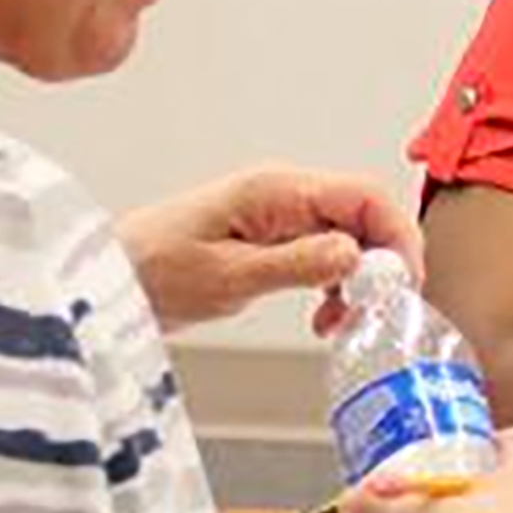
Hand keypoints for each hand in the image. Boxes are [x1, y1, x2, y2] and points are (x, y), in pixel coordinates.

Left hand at [114, 166, 422, 335]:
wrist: (109, 279)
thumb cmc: (152, 270)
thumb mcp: (227, 276)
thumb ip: (295, 264)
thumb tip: (354, 255)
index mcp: (276, 190)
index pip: (364, 197)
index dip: (396, 236)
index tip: (402, 283)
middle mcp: (284, 196)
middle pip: (364, 217)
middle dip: (381, 264)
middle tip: (375, 311)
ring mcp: (279, 217)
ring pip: (349, 239)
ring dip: (358, 281)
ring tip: (342, 322)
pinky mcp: (271, 241)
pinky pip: (324, 255)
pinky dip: (335, 287)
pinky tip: (323, 317)